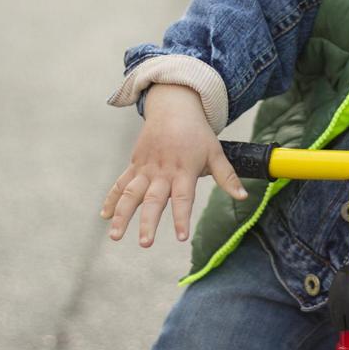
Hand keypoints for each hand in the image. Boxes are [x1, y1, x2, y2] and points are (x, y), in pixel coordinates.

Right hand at [100, 84, 246, 247]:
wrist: (174, 107)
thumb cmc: (197, 133)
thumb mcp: (216, 152)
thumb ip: (227, 177)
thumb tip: (244, 196)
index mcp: (184, 170)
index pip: (183, 199)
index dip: (182, 218)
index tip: (181, 237)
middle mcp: (162, 171)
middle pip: (154, 200)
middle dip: (148, 222)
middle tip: (145, 243)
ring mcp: (146, 168)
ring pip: (131, 193)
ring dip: (122, 214)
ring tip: (115, 235)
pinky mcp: (135, 164)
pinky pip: (120, 183)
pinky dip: (111, 199)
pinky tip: (104, 215)